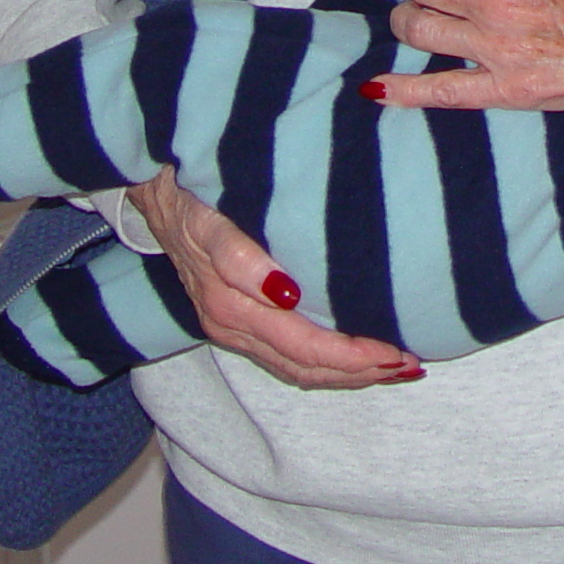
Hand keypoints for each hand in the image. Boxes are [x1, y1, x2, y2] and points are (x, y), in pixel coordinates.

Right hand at [125, 169, 419, 385]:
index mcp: (232, 303)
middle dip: (359, 371)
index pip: (304, 346)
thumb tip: (283, 293)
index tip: (395, 351)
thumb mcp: (211, 218)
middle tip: (410, 365)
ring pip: (296, 368)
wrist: (152, 189)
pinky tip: (354, 358)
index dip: (351, 356)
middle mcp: (231, 324)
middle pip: (304, 365)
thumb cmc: (192, 194)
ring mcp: (230, 327)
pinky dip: (324, 364)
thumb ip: (239, 256)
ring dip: (346, 374)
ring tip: (395, 368)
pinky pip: (283, 358)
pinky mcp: (232, 323)